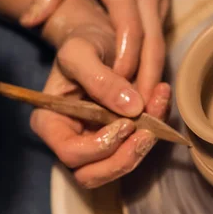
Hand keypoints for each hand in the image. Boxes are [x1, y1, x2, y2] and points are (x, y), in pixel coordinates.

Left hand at [21, 0, 176, 102]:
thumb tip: (28, 21)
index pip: (129, 33)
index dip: (124, 65)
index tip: (115, 94)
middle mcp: (145, 2)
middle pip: (152, 51)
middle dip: (144, 86)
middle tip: (134, 120)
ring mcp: (158, 9)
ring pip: (161, 53)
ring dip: (153, 84)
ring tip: (142, 116)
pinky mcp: (163, 15)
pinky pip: (161, 48)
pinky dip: (154, 72)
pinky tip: (146, 94)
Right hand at [31, 0, 170, 187]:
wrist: (100, 38)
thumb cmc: (83, 43)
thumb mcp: (82, 51)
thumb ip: (101, 79)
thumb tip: (132, 109)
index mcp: (51, 123)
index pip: (70, 154)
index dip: (99, 147)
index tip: (125, 123)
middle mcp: (71, 139)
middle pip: (92, 175)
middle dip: (124, 158)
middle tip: (148, 132)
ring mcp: (96, 143)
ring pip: (119, 166)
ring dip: (145, 145)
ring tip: (159, 104)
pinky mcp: (121, 138)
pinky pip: (138, 146)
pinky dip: (157, 127)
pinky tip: (161, 97)